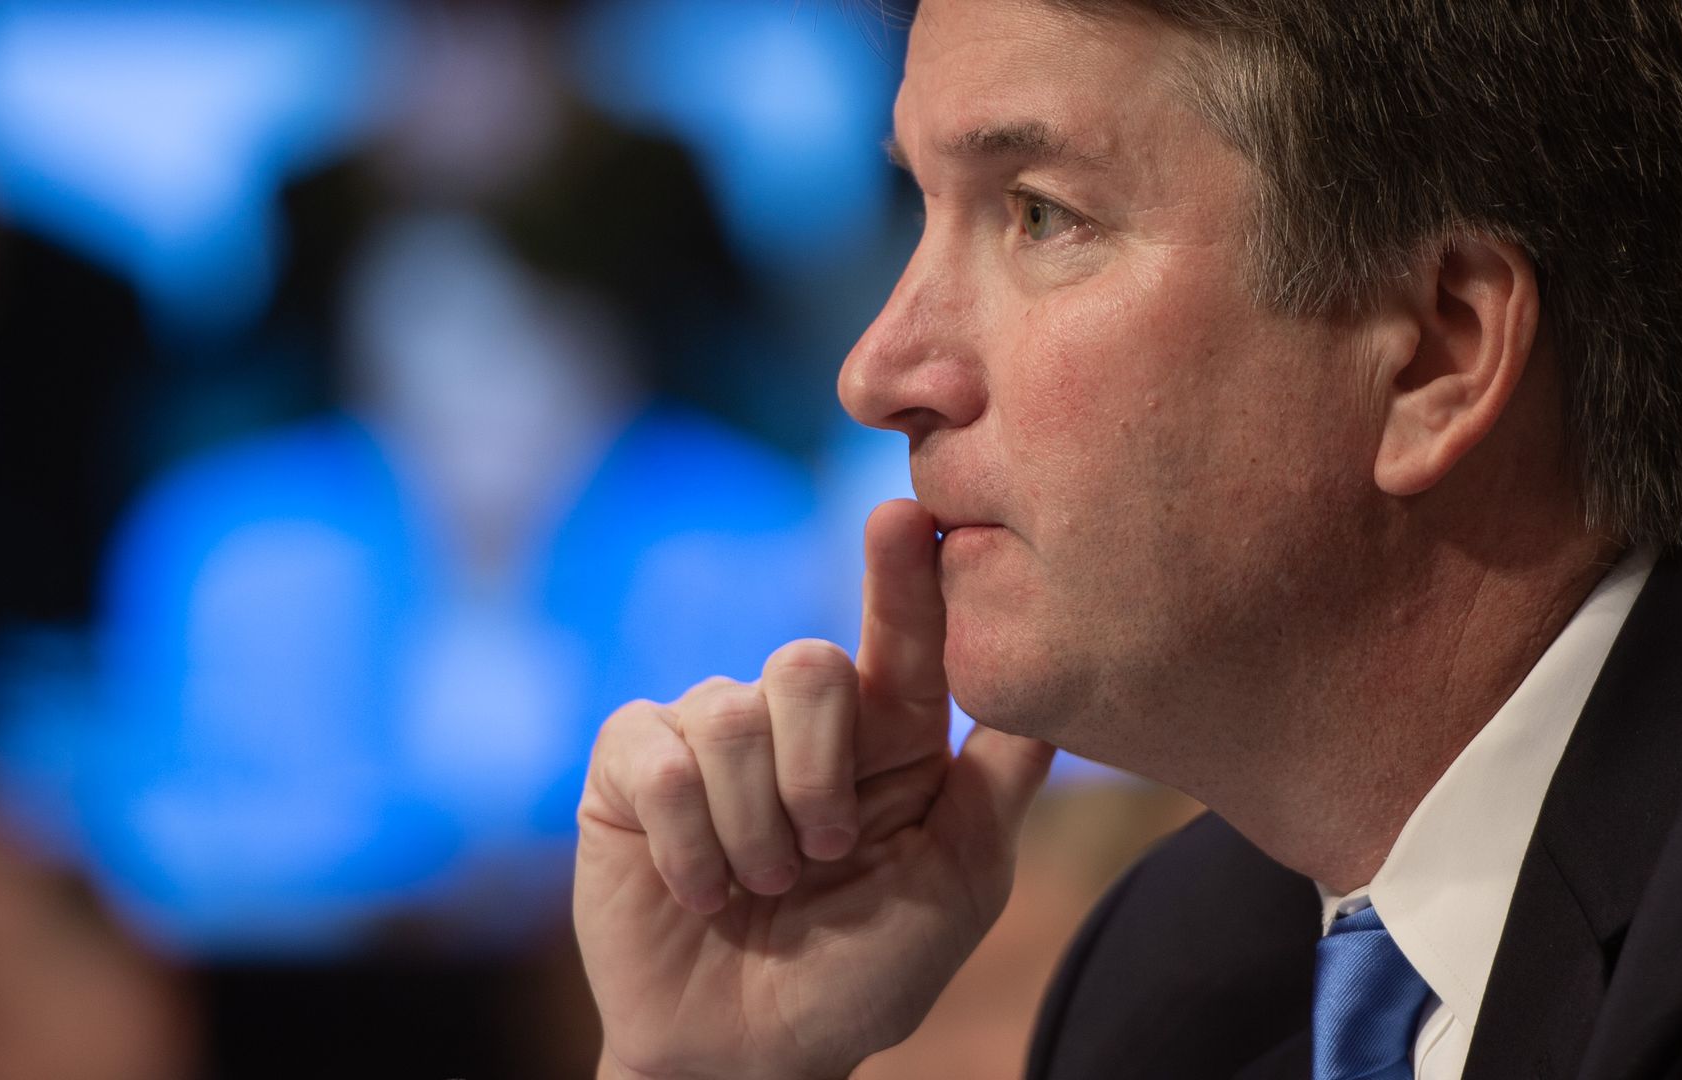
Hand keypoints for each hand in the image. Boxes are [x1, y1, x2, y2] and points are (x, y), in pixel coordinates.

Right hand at [574, 498, 1055, 1079]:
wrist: (750, 1056)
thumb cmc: (862, 974)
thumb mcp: (955, 887)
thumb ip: (998, 787)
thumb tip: (1050, 687)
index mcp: (885, 737)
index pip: (901, 638)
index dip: (904, 576)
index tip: (908, 516)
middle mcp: (796, 720)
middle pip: (807, 665)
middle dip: (817, 773)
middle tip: (821, 854)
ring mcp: (708, 736)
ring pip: (732, 717)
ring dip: (754, 829)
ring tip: (760, 888)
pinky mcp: (631, 767)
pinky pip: (659, 759)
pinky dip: (688, 841)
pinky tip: (698, 888)